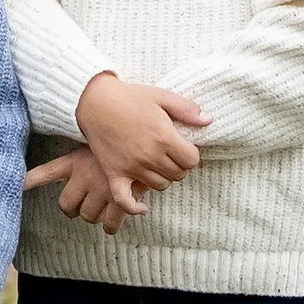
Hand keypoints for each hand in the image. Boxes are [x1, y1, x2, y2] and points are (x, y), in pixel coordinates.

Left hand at [22, 143, 140, 232]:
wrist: (149, 140)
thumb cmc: (126, 134)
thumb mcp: (101, 135)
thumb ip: (91, 144)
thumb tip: (86, 141)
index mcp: (76, 160)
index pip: (47, 172)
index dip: (32, 180)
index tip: (20, 185)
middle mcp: (84, 177)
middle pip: (67, 205)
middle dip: (75, 209)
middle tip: (84, 205)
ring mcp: (100, 190)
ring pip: (89, 216)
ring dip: (96, 216)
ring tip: (106, 207)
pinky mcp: (118, 201)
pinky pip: (110, 224)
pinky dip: (113, 225)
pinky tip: (121, 217)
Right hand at [71, 69, 205, 222]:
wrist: (94, 100)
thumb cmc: (129, 97)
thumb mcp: (161, 96)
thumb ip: (186, 109)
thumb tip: (208, 121)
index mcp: (164, 137)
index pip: (192, 160)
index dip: (190, 154)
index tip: (182, 146)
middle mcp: (150, 156)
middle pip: (178, 175)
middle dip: (178, 165)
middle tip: (170, 154)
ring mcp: (132, 167)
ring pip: (159, 186)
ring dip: (162, 178)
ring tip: (156, 165)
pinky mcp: (114, 173)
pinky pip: (125, 200)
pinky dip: (134, 207)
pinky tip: (143, 208)